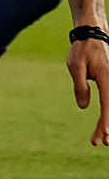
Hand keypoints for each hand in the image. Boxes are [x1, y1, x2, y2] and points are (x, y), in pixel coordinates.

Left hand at [68, 30, 108, 144]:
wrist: (92, 36)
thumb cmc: (82, 50)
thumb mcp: (75, 66)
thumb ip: (79, 86)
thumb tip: (83, 107)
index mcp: (106, 78)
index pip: (108, 104)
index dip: (107, 120)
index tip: (105, 134)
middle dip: (107, 127)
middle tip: (100, 143)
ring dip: (107, 123)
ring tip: (99, 139)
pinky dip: (107, 115)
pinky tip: (103, 126)